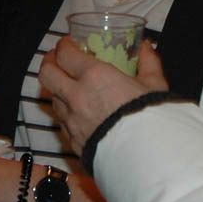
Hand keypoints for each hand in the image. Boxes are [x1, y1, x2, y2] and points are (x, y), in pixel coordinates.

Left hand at [39, 37, 161, 152]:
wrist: (147, 158)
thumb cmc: (151, 117)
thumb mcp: (155, 85)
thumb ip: (148, 62)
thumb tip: (146, 46)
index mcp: (94, 76)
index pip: (65, 54)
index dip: (63, 45)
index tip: (68, 43)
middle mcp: (76, 97)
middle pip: (47, 74)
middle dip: (49, 63)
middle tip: (58, 59)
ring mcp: (72, 121)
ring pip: (53, 100)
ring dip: (57, 90)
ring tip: (68, 87)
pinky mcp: (73, 143)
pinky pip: (62, 124)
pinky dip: (66, 114)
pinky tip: (77, 114)